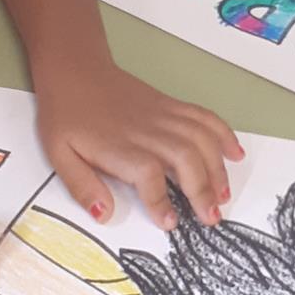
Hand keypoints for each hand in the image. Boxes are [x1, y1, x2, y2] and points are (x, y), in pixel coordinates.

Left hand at [37, 62, 242, 232]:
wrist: (76, 71)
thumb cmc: (66, 115)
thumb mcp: (58, 155)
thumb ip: (81, 186)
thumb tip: (103, 215)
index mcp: (117, 146)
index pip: (148, 174)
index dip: (162, 201)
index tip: (170, 222)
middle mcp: (146, 129)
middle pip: (185, 157)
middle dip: (202, 190)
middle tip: (211, 219)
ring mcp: (163, 115)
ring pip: (201, 138)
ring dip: (218, 167)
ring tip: (223, 195)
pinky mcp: (171, 106)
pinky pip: (204, 117)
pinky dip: (224, 134)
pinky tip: (236, 154)